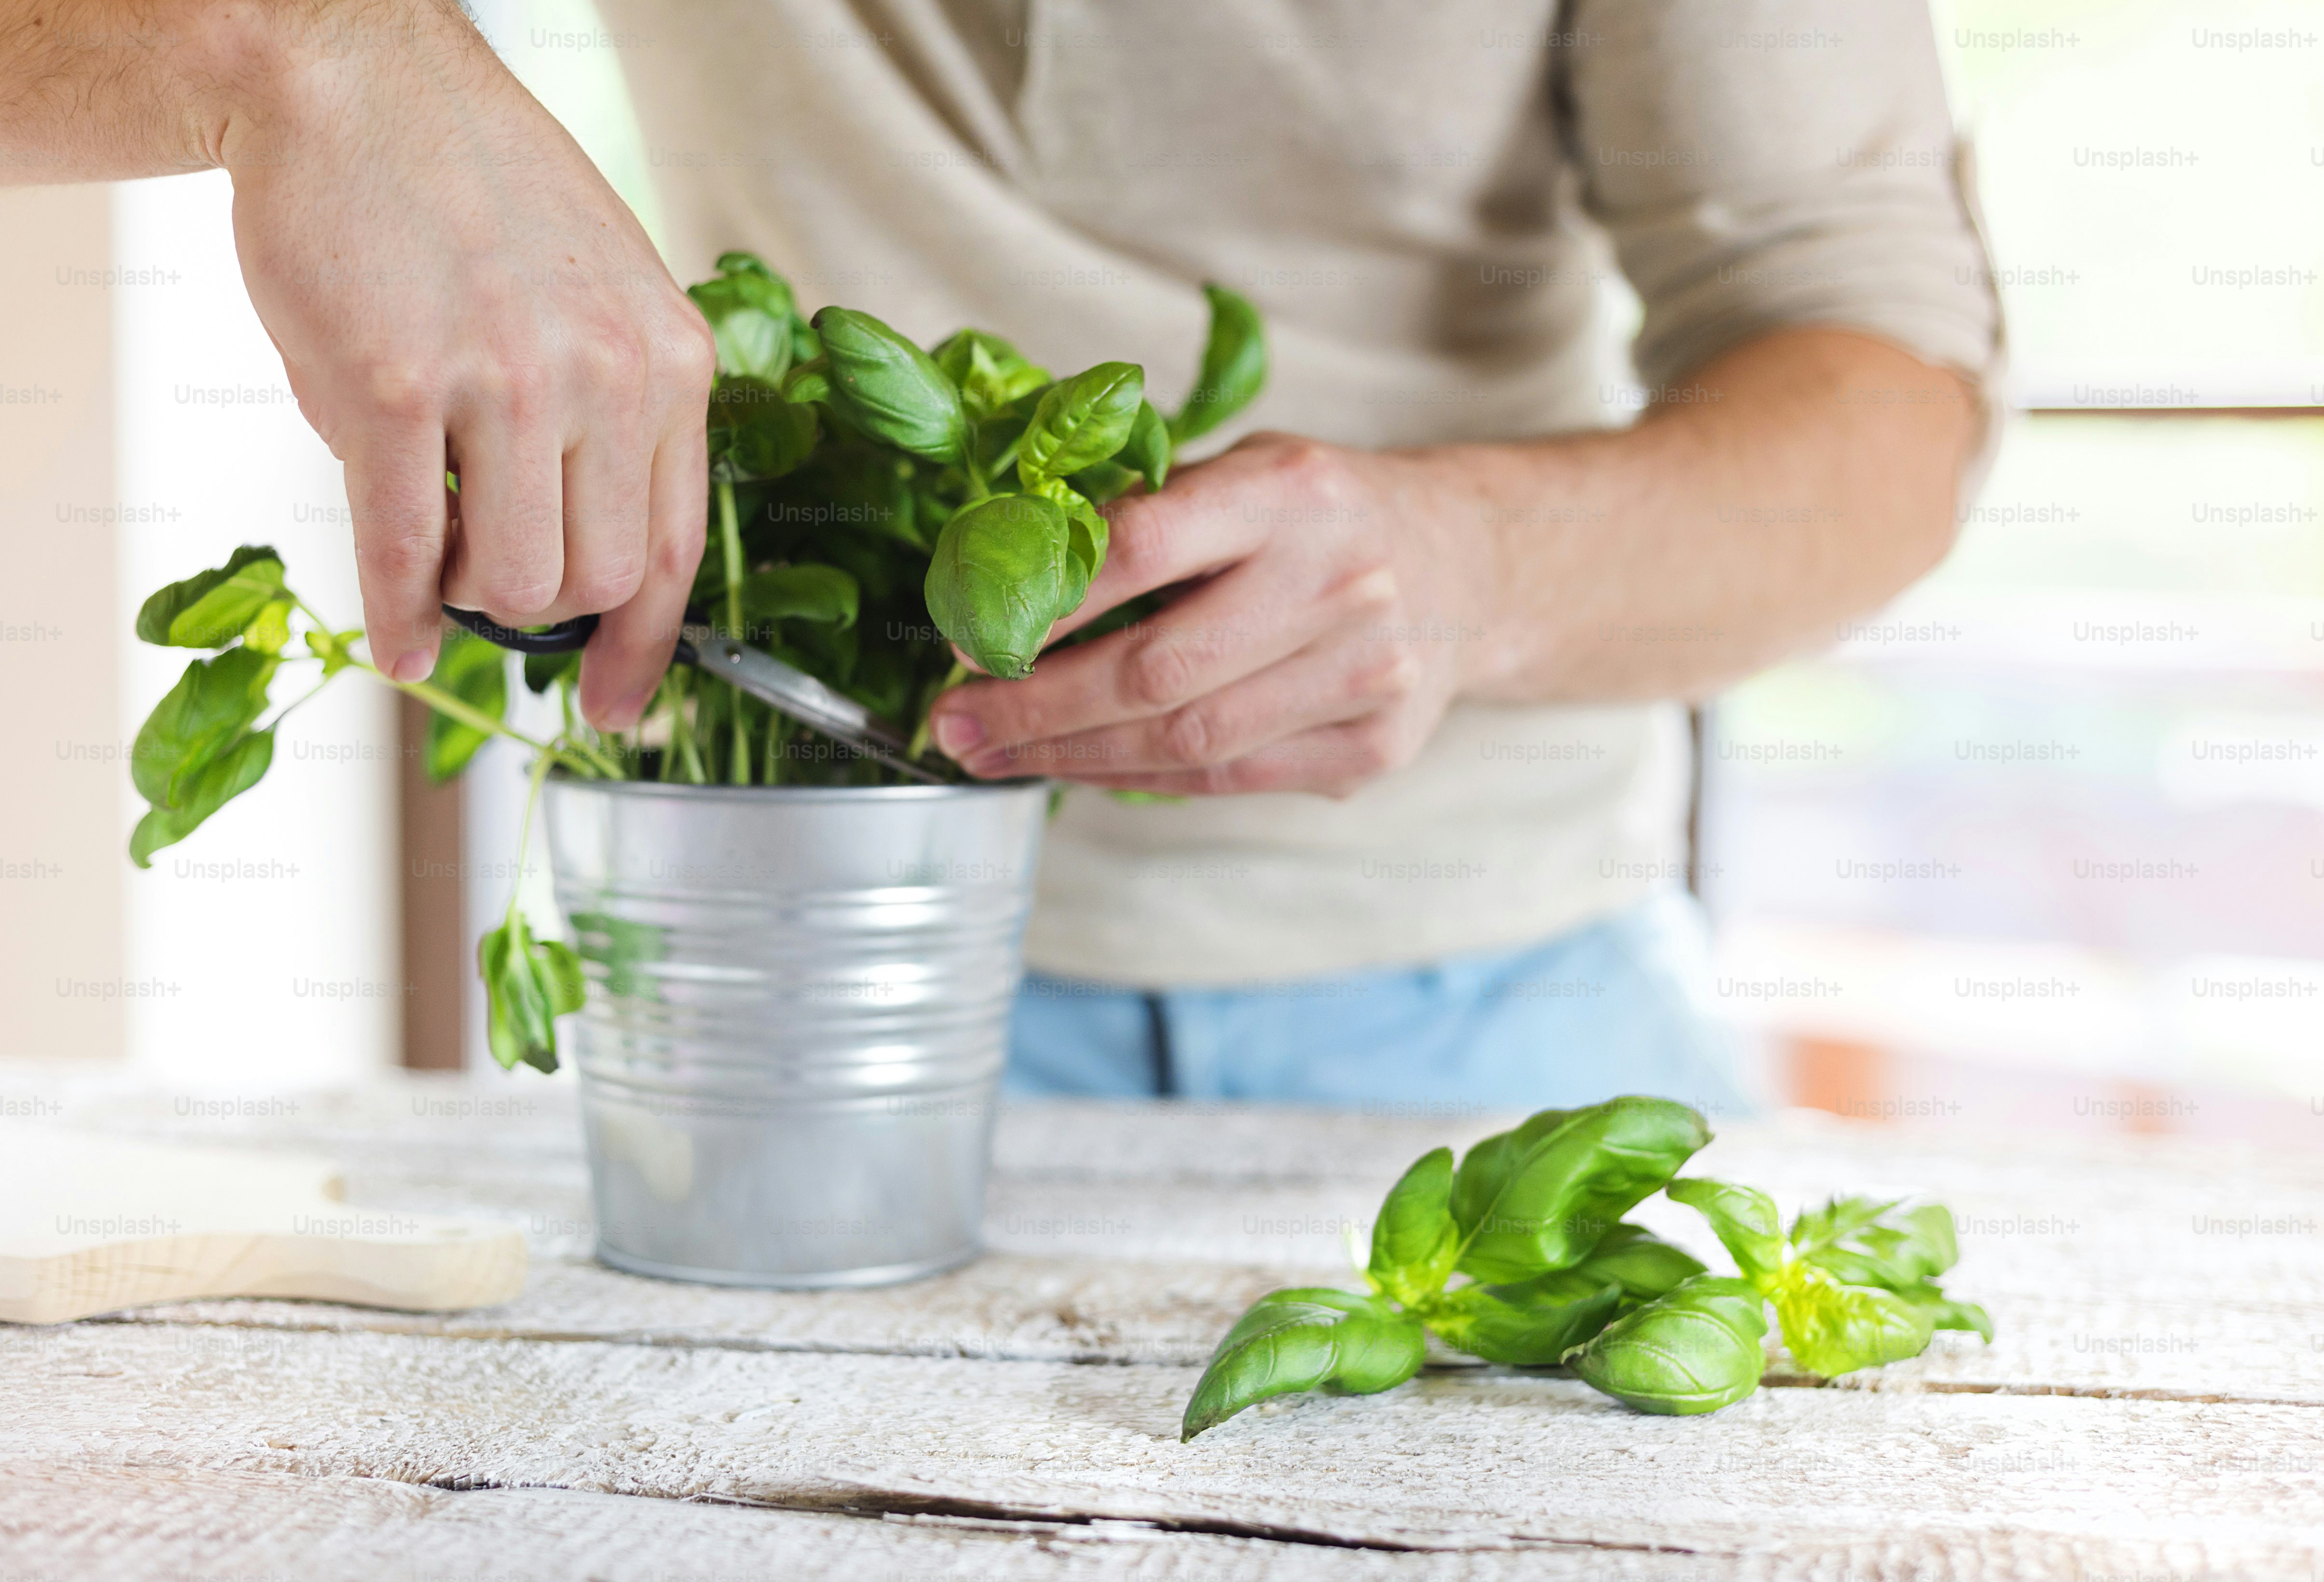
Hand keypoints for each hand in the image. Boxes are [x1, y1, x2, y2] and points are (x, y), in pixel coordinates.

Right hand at [225, 3, 713, 725]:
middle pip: (598, 580)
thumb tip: (592, 564)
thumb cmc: (476, 199)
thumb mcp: (600, 300)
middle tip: (487, 573)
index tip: (617, 704)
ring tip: (437, 546)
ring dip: (469, 596)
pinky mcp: (389, 388)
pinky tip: (398, 645)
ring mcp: (502, 383)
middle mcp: (606, 376)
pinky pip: (403, 552)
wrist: (356, 83)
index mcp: (671, 362)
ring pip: (513, 580)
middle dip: (541, 607)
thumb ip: (615, 422)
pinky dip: (399, 617)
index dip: (648, 648)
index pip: (678, 549)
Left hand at [926, 434, 1493, 796]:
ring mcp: (1365, 673)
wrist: (1467, 565)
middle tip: (952, 723)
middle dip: (1035, 707)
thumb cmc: (1319, 515)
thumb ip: (1147, 513)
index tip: (963, 637)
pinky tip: (1080, 769)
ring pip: (1187, 742)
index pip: (1142, 548)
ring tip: (994, 757)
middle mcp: (1337, 580)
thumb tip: (1003, 576)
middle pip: (1155, 670)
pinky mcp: (1374, 746)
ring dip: (1072, 758)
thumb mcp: (1243, 471)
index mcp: (1288, 491)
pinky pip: (1230, 779)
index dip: (1042, 604)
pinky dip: (1140, 779)